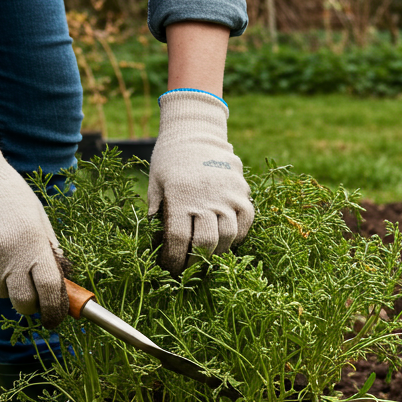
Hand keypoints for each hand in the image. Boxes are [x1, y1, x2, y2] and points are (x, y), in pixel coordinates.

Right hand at [0, 123, 68, 327]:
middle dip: (29, 303)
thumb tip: (58, 283)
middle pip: (23, 302)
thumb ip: (48, 251)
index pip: (49, 290)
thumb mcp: (39, 220)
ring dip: (2, 281)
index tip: (54, 317)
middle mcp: (10, 257)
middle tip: (30, 293)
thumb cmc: (10, 196)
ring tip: (0, 250)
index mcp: (35, 245)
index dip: (54, 309)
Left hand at [147, 90, 253, 271]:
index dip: (174, 259)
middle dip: (195, 263)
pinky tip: (226, 241)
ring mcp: (227, 194)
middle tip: (188, 270)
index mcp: (179, 196)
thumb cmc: (169, 159)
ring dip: (216, 253)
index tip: (169, 268)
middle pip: (205, 242)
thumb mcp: (155, 182)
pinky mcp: (241, 190)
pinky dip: (238, 236)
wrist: (195, 131)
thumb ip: (156, 209)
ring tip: (206, 258)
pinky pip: (246, 220)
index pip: (178, 238)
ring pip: (228, 235)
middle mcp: (205, 197)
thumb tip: (156, 236)